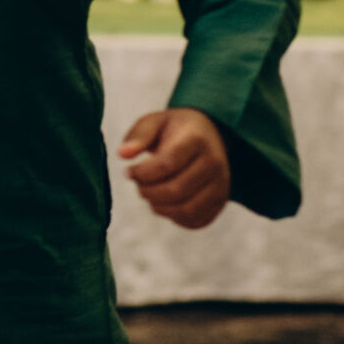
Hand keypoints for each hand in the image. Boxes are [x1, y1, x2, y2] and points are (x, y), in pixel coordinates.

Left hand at [119, 107, 229, 230]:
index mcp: (197, 140)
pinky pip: (194, 221)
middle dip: (148, 191)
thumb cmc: (175, 130)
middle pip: (176, 190)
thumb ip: (139, 136)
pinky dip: (174, 217)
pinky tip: (165, 203)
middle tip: (138, 184)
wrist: (208, 135)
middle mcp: (214, 163)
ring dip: (159, 207)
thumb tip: (123, 154)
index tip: (129, 171)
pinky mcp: (220, 202)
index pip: (167, 164)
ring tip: (150, 194)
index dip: (142, 173)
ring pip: (186, 210)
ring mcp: (220, 185)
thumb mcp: (156, 122)